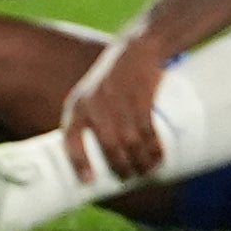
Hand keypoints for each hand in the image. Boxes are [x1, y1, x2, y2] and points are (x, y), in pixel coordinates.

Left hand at [56, 31, 170, 183]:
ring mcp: (119, 101)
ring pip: (130, 141)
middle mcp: (95, 104)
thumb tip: (93, 156)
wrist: (137, 49)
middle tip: (129, 176)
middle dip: (121, 166)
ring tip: (146, 170)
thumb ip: (88, 119)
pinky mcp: (141, 97)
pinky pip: (147, 130)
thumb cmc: (113, 77)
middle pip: (108, 145)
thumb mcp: (91, 93)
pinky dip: (154, 146)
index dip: (79, 162)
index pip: (71, 140)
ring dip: (140, 160)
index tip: (89, 181)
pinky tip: (159, 156)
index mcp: (78, 106)